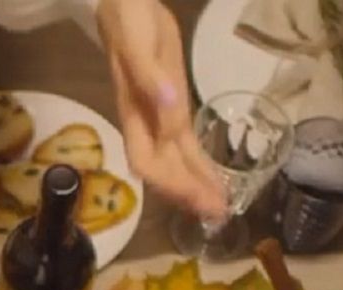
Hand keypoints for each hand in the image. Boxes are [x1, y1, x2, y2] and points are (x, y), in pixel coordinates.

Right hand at [95, 0, 226, 219]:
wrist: (123, 0)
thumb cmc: (128, 17)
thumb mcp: (138, 42)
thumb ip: (149, 76)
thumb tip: (170, 105)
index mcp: (136, 110)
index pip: (148, 160)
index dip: (172, 184)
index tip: (199, 200)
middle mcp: (145, 120)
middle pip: (163, 168)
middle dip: (189, 193)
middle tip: (219, 215)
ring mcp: (157, 114)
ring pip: (174, 159)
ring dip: (194, 184)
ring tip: (219, 206)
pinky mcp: (170, 103)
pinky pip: (182, 143)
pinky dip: (197, 163)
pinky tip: (211, 176)